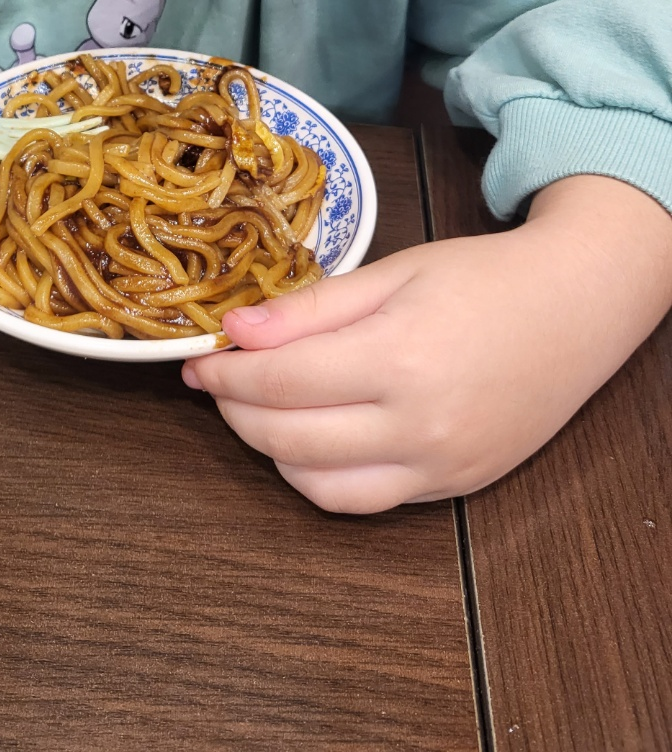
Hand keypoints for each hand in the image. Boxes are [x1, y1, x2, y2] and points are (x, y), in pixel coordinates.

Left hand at [183, 175, 671, 513]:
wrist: (574, 308)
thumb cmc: (483, 277)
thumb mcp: (392, 271)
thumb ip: (310, 308)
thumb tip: (237, 331)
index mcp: (399, 357)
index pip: (282, 380)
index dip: (227, 373)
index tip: (199, 358)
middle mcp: (418, 424)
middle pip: (288, 438)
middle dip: (234, 410)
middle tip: (216, 380)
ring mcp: (438, 465)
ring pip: (318, 486)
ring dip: (268, 451)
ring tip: (254, 408)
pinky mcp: (452, 486)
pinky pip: (364, 502)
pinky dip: (318, 478)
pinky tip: (304, 439)